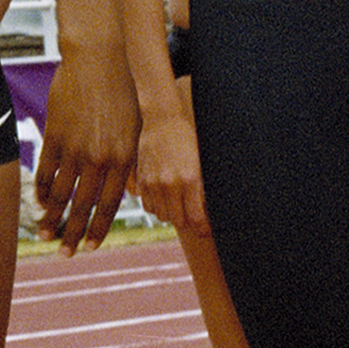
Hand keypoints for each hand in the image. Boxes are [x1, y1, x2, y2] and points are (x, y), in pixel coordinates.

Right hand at [33, 46, 136, 250]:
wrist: (98, 59)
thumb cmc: (122, 93)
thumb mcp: (135, 130)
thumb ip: (129, 164)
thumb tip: (128, 195)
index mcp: (123, 158)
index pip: (110, 205)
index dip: (98, 229)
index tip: (89, 247)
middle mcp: (99, 158)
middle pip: (82, 206)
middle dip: (72, 234)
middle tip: (64, 255)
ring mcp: (75, 148)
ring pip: (59, 193)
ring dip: (50, 218)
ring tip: (44, 235)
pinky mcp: (55, 136)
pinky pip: (44, 171)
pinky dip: (39, 191)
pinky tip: (38, 204)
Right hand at [132, 89, 205, 235]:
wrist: (163, 117)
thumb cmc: (188, 136)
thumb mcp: (202, 161)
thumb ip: (203, 187)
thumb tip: (207, 210)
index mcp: (190, 179)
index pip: (196, 219)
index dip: (203, 228)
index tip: (207, 230)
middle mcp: (170, 184)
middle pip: (178, 221)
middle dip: (188, 222)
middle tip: (194, 216)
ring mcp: (153, 183)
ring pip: (162, 215)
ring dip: (172, 215)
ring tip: (179, 206)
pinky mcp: (141, 179)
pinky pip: (148, 206)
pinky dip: (157, 206)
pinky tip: (164, 198)